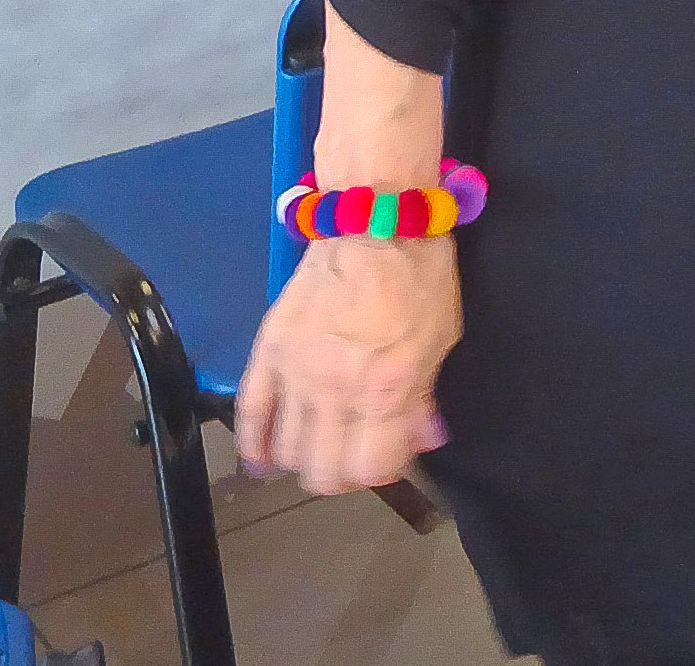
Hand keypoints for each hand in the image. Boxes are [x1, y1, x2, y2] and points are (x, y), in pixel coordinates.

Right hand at [231, 233, 460, 493]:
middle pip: (324, 471)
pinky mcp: (269, 352)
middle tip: (352, 455)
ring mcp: (296, 373)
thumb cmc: (419, 276)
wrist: (371, 220)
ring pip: (288, 451)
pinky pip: (251, 414)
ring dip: (304, 460)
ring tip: (319, 447)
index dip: (382, 469)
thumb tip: (421, 440)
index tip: (389, 455)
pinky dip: (254, 446)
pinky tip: (263, 461)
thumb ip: (426, 395)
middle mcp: (336, 391)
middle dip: (342, 474)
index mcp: (386, 389)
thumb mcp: (442, 336)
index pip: (372, 467)